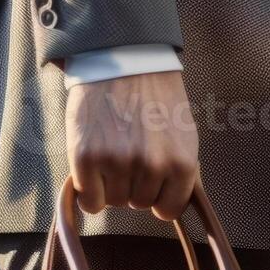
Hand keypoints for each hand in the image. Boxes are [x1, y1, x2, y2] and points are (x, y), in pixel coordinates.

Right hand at [66, 71, 198, 219]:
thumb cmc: (154, 95)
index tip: (150, 183)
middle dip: (133, 186)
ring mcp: (118, 162)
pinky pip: (90, 201)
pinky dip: (89, 192)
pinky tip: (93, 169)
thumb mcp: (183, 133)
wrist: (122, 59)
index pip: (169, 209)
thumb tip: (171, 200)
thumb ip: (179, 169)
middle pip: (138, 204)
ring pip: (114, 202)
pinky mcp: (87, 158)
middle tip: (127, 154)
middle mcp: (152, 166)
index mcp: (181, 162)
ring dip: (110, 186)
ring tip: (111, 153)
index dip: (157, 198)